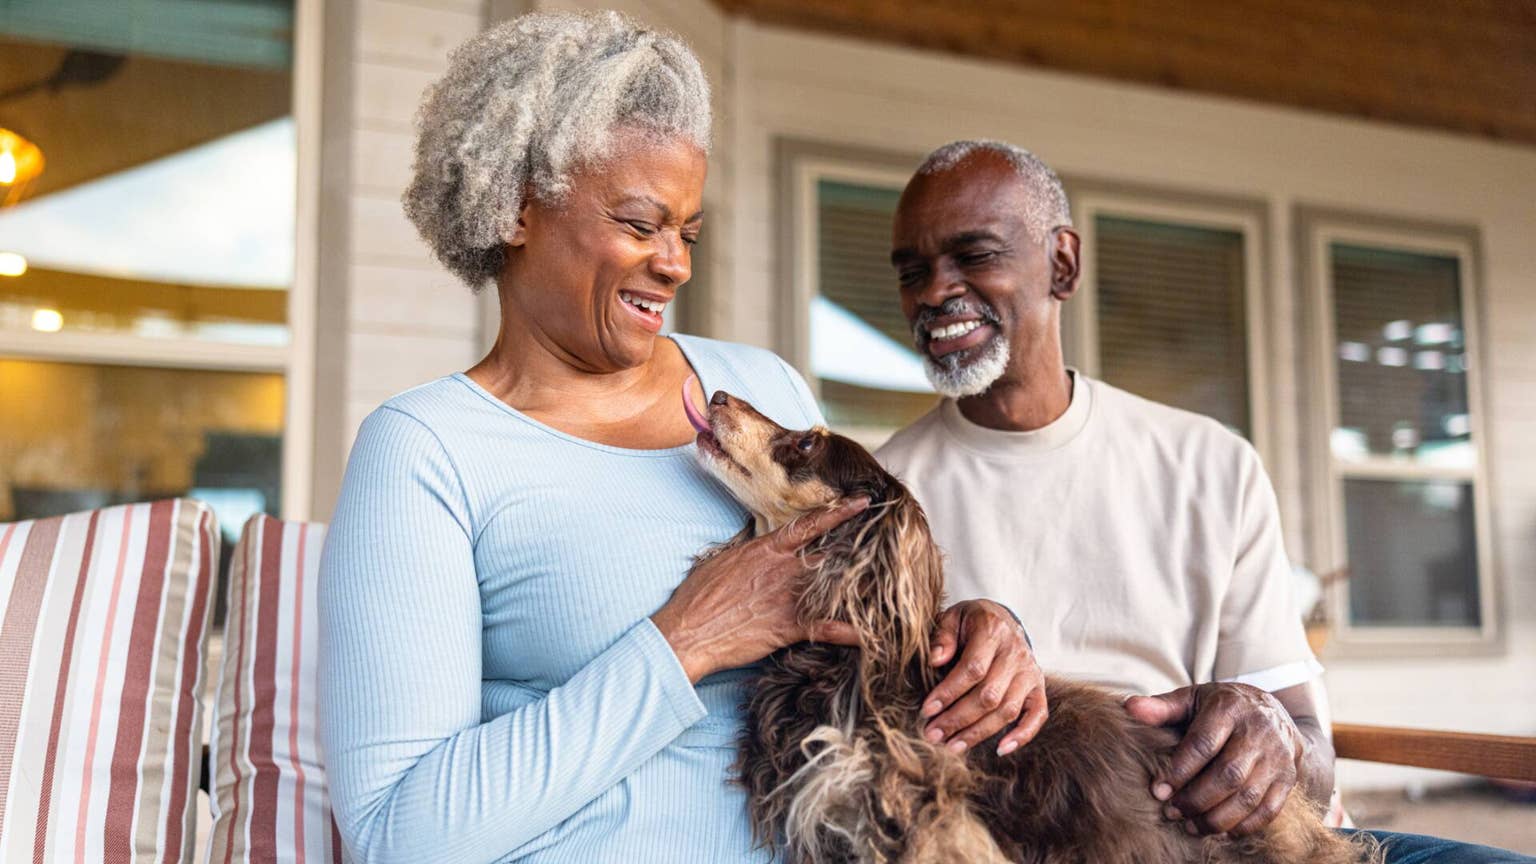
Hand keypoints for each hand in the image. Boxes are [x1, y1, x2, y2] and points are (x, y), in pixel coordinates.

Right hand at [651, 499, 867, 681]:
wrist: (688, 631)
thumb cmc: (698, 596)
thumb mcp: (722, 559)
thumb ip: (746, 548)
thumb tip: (756, 537)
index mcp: (767, 549)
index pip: (810, 524)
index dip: (838, 512)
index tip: (863, 501)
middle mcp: (783, 570)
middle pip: (830, 553)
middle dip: (858, 548)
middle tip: (888, 540)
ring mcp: (788, 598)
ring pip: (834, 587)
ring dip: (861, 586)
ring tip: (890, 581)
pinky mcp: (787, 627)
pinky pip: (825, 628)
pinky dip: (849, 633)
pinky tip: (870, 635)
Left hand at [920, 600, 1046, 756]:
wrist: (1003, 620)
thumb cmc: (971, 622)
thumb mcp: (953, 617)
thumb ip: (943, 636)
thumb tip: (935, 660)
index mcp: (993, 632)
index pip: (973, 668)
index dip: (949, 692)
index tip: (927, 709)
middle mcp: (1016, 654)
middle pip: (989, 695)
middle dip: (958, 719)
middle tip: (933, 734)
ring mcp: (1030, 673)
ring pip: (1007, 710)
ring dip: (978, 733)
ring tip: (951, 746)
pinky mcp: (1038, 688)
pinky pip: (1037, 716)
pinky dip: (1022, 735)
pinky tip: (1000, 749)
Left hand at [1124, 682, 1305, 836]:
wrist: (1273, 711)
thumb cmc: (1221, 707)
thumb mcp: (1192, 699)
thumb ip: (1162, 707)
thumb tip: (1129, 707)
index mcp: (1229, 708)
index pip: (1202, 744)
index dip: (1178, 770)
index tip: (1158, 791)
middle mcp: (1258, 731)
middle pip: (1228, 775)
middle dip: (1196, 799)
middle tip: (1172, 811)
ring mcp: (1277, 756)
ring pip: (1249, 796)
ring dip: (1217, 818)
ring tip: (1191, 826)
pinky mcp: (1288, 778)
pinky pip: (1269, 809)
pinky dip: (1244, 826)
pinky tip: (1220, 831)